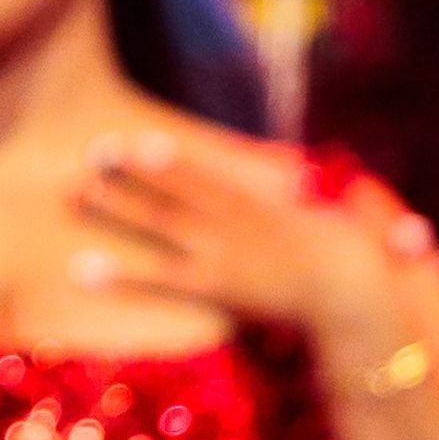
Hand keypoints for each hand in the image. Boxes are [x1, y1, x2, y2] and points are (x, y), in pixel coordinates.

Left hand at [76, 123, 438, 360]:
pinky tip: (80, 268)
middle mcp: (235, 223)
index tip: (136, 141)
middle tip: (88, 154)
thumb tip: (356, 189)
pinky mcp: (215, 287)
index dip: (172, 160)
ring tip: (73, 193)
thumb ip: (346, 204)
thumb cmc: (365, 266)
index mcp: (264, 207)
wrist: (358, 298)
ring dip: (115, 207)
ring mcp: (222, 254)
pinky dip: (119, 273)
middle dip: (130, 173)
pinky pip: (159, 278)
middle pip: (174, 193)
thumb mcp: (357, 224)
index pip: (210, 178)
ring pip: (159, 224)